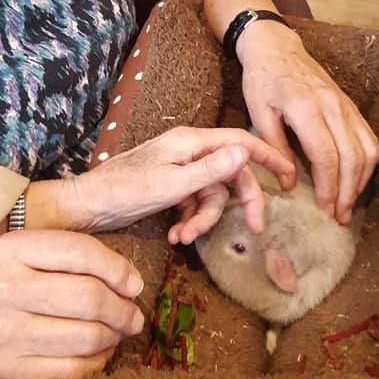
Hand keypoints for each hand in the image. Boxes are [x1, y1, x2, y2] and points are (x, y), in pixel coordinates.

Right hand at [0, 229, 144, 378]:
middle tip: (132, 314)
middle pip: (88, 298)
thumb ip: (73, 254)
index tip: (133, 283)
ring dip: (114, 336)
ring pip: (86, 337)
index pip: (80, 253)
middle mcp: (3, 289)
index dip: (117, 269)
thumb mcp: (27, 251)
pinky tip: (98, 352)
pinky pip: (73, 370)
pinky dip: (96, 362)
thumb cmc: (6, 281)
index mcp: (10, 250)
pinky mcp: (7, 371)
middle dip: (122, 309)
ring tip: (117, 331)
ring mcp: (3, 334)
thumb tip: (131, 282)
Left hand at [57, 126, 294, 244]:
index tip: (290, 175)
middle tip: (252, 230)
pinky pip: (194, 201)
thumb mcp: (172, 184)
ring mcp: (179, 167)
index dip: (268, 156)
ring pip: (211, 193)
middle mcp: (188, 149)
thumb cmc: (125, 190)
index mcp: (191, 141)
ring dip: (203, 219)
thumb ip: (211, 169)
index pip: (240, 141)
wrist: (88, 205)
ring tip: (184, 238)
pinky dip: (190, 220)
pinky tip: (177, 235)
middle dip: (236, 204)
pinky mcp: (170, 184)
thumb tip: (246, 152)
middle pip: (229, 174)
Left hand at [236, 22, 378, 223]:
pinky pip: (369, 138)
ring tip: (348, 204)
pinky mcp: (352, 106)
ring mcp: (346, 105)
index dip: (327, 186)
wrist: (277, 47)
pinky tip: (356, 181)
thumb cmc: (262, 80)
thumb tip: (289, 183)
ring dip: (361, 181)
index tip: (323, 209)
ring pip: (367, 149)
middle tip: (338, 217)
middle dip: (347, 192)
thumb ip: (273, 146)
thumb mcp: (257, 111)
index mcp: (306, 107)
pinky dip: (367, 164)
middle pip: (352, 156)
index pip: (326, 154)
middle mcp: (333, 106)